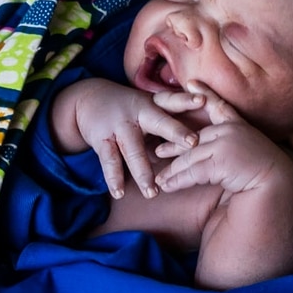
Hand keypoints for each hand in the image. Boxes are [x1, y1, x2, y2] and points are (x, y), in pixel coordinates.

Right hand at [59, 78, 198, 198]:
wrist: (88, 100)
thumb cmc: (131, 110)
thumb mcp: (151, 110)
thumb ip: (171, 125)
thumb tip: (200, 149)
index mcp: (154, 105)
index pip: (173, 101)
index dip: (187, 100)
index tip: (204, 101)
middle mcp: (139, 113)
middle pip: (159, 123)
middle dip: (176, 132)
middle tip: (193, 143)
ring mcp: (120, 127)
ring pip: (133, 151)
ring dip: (143, 172)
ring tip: (153, 193)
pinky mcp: (102, 140)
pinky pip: (110, 161)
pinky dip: (114, 178)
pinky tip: (119, 192)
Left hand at [150, 95, 292, 200]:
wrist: (276, 182)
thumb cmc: (263, 170)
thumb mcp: (247, 147)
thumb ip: (230, 141)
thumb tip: (210, 143)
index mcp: (237, 125)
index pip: (218, 106)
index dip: (204, 94)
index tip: (191, 83)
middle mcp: (229, 130)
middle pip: (193, 139)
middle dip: (174, 146)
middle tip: (157, 151)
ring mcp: (224, 144)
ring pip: (189, 158)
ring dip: (171, 171)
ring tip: (159, 179)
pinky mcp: (220, 160)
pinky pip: (192, 172)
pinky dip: (177, 181)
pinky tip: (166, 186)